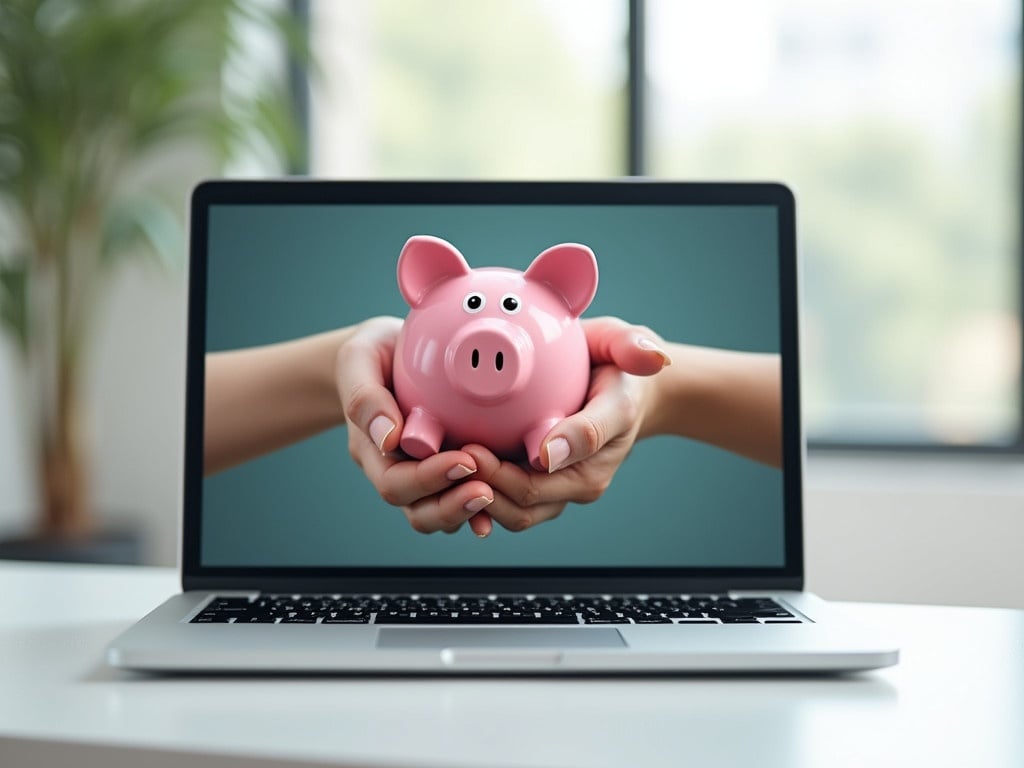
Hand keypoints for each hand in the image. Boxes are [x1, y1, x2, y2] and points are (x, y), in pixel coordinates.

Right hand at [335, 317, 494, 536]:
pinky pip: (465, 499)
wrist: (389, 353)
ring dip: (469, 510)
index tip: (462, 460)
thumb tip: (388, 436)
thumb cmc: (374, 354)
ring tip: (496, 493)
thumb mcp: (359, 360)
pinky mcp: (449, 472)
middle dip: (452, 505)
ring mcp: (424, 476)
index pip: (395, 483)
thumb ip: (365, 396)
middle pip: (419, 511)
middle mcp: (399, 471)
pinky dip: (486, 505)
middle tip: (485, 490)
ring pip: (442, 515)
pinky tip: (509, 495)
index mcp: (375, 451)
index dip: (427, 480)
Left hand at [463, 317, 670, 534]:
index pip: (531, 491)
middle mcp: (569, 485)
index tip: (468, 450)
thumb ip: (596, 410)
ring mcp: (553, 484)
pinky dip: (475, 484)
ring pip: (504, 507)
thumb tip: (552, 452)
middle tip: (445, 455)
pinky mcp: (536, 475)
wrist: (629, 380)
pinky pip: (503, 492)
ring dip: (471, 491)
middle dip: (475, 487)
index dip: (494, 478)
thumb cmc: (621, 372)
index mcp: (587, 471)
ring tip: (442, 461)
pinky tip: (449, 462)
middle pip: (513, 507)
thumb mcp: (619, 371)